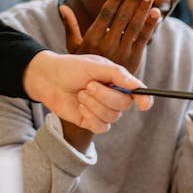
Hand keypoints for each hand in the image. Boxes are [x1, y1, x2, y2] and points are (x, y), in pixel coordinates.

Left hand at [22, 51, 151, 135]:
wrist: (48, 78)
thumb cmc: (71, 68)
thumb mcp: (94, 65)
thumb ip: (117, 74)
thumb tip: (137, 86)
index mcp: (118, 81)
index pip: (138, 94)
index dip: (144, 100)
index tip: (144, 104)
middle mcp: (113, 97)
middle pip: (123, 105)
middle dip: (104, 95)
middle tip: (88, 85)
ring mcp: (102, 111)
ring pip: (112, 117)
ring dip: (94, 104)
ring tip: (81, 93)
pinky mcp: (91, 122)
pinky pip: (101, 127)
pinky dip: (90, 116)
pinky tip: (80, 107)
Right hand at [59, 0, 160, 74]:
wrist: (96, 93)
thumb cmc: (84, 65)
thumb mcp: (73, 48)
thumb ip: (70, 26)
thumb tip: (63, 7)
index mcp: (92, 40)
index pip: (106, 15)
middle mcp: (107, 46)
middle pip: (122, 18)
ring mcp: (122, 54)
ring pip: (134, 27)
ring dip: (143, 9)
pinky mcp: (134, 60)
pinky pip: (143, 39)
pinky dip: (150, 26)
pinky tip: (155, 12)